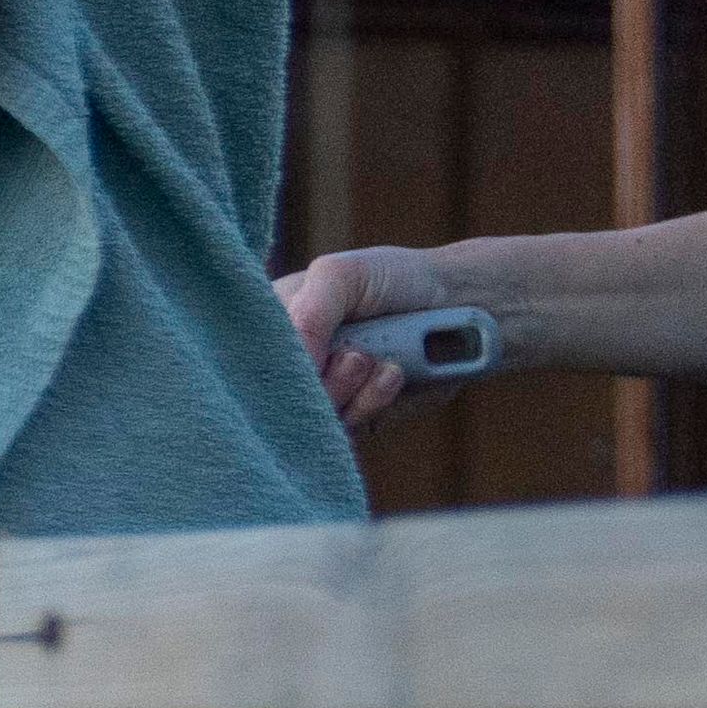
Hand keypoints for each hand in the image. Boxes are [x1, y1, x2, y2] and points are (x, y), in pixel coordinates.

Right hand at [278, 248, 474, 432]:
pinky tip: (394, 375)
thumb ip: (306, 314)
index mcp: (275, 323)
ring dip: (350, 392)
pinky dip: (371, 405)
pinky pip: (345, 432)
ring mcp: (323, 391)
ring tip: (380, 362)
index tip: (303, 357)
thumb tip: (292, 369)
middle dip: (318, 382)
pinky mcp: (354, 417)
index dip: (268, 364)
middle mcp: (293, 361)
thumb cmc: (398, 279)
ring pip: (310, 418)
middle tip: (356, 357)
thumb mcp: (340, 275)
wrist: (463, 306)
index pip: (243, 357)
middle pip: (272, 397)